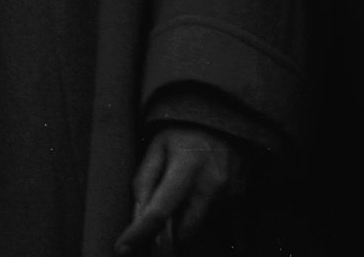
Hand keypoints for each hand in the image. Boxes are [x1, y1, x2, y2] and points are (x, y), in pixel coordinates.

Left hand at [116, 124, 240, 253]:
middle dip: (168, 234)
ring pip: (200, 228)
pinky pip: (218, 224)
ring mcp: (231, 193)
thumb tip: (136, 218)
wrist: (225, 118)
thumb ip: (145, 181)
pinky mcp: (241, 199)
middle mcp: (212, 183)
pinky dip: (205, 220)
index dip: (139, 233)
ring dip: (187, 223)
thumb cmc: (184, 133)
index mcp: (186, 165)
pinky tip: (199, 201)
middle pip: (184, 231)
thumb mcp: (157, 147)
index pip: (160, 210)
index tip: (122, 249)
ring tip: (184, 195)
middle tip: (159, 221)